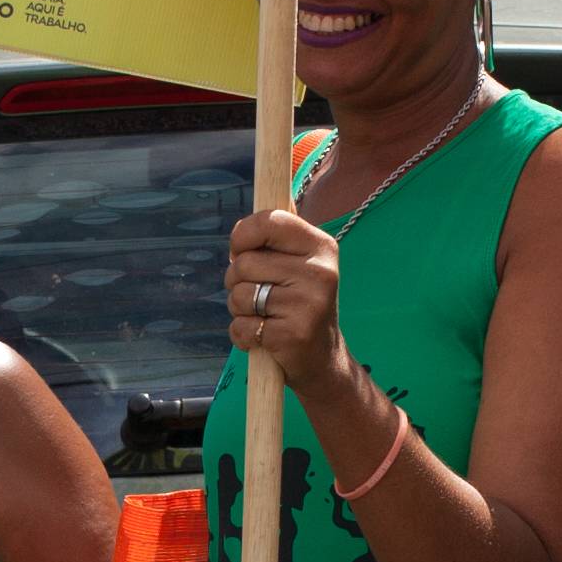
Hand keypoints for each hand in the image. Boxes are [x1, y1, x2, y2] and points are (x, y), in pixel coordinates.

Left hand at [225, 202, 359, 399]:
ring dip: (238, 310)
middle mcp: (320, 271)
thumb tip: (258, 201)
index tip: (240, 250)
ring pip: (238, 295)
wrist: (324, 361)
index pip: (268, 220)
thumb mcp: (299, 264)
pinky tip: (263, 338)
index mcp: (321, 246)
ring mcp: (308, 304)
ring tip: (262, 316)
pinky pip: (241, 327)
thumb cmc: (300, 305)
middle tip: (255, 294)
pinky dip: (242, 335)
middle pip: (243, 263)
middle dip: (236, 281)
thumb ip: (278, 236)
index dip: (242, 235)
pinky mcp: (294, 334)